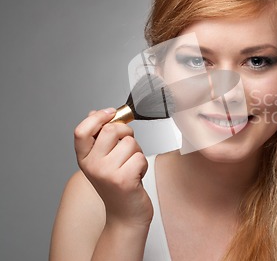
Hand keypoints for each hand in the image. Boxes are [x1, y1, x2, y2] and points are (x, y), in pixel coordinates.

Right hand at [74, 108, 152, 227]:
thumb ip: (98, 138)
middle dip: (126, 132)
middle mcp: (92, 165)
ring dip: (137, 152)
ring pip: (130, 143)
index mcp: (84, 158)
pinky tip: (137, 176)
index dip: (97, 117)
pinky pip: (140, 157)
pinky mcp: (124, 180)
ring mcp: (107, 173)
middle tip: (128, 146)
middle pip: (111, 130)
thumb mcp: (102, 160)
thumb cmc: (117, 185)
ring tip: (131, 166)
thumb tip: (94, 113)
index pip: (81, 131)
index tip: (111, 113)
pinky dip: (143, 165)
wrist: (125, 215)